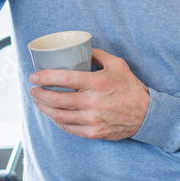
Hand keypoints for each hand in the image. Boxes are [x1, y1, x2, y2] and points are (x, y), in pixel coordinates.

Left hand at [28, 48, 149, 139]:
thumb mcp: (118, 65)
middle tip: (32, 89)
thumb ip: (97, 55)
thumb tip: (81, 48)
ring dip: (43, 108)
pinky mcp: (93, 133)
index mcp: (97, 83)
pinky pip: (68, 128)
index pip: (64, 78)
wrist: (147, 115)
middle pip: (56, 99)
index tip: (34, 76)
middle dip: (38, 94)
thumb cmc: (131, 88)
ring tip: (37, 101)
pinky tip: (52, 115)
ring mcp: (92, 120)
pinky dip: (56, 121)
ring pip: (59, 116)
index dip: (45, 77)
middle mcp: (93, 102)